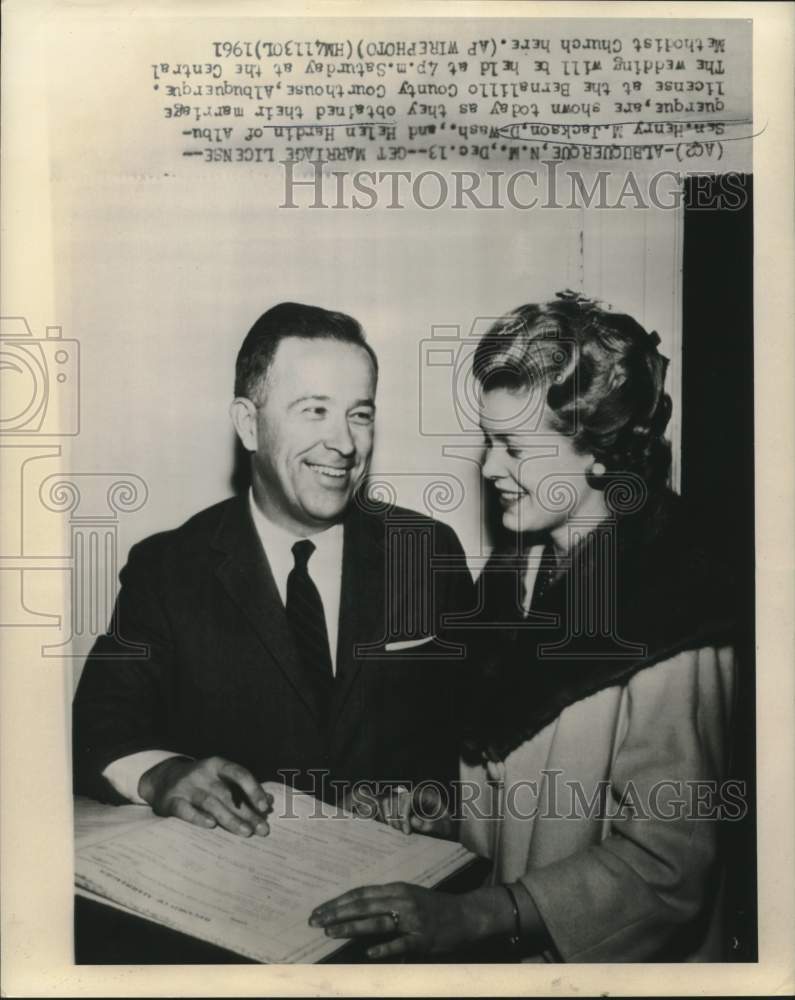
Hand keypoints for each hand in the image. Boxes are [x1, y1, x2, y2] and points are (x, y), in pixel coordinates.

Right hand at [138, 755, 271, 836]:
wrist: (163, 780)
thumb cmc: (202, 782)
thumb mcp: (221, 779)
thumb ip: (243, 790)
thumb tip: (270, 802)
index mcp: (217, 765)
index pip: (239, 773)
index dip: (254, 789)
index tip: (265, 807)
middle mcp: (202, 773)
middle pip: (227, 794)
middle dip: (247, 812)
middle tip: (262, 829)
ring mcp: (185, 786)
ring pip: (210, 802)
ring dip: (230, 818)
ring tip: (246, 832)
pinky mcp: (170, 800)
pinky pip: (184, 809)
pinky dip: (198, 817)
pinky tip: (211, 825)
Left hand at [309, 882, 486, 959]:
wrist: (466, 914)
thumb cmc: (432, 907)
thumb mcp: (407, 897)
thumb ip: (384, 902)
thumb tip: (354, 911)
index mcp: (396, 889)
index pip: (360, 894)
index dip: (338, 902)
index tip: (318, 910)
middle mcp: (401, 900)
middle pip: (363, 905)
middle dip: (336, 912)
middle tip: (315, 920)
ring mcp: (412, 919)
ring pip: (377, 922)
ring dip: (352, 927)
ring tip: (331, 931)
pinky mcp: (423, 938)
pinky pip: (401, 943)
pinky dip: (385, 948)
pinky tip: (369, 953)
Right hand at [375, 784, 456, 838]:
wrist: (443, 824)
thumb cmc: (444, 824)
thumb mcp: (444, 826)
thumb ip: (432, 824)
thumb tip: (412, 821)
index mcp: (425, 795)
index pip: (408, 798)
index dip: (404, 815)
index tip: (407, 832)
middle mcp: (412, 793)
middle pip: (394, 799)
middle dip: (396, 819)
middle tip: (402, 833)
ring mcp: (403, 797)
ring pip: (386, 800)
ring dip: (388, 817)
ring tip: (397, 830)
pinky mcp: (397, 803)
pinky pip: (383, 805)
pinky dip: (384, 815)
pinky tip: (391, 826)